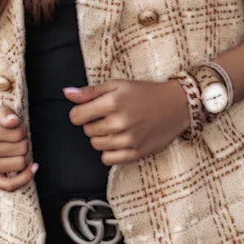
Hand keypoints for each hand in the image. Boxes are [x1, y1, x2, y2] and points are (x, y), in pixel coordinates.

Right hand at [0, 105, 37, 191]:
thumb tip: (13, 121)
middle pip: (21, 149)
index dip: (23, 130)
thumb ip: (7, 114)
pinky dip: (26, 177)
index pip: (18, 134)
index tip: (17, 128)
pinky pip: (11, 185)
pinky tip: (33, 167)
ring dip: (25, 155)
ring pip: (20, 164)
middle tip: (17, 139)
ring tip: (17, 149)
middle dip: (25, 142)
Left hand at [63, 79, 190, 165]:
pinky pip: (108, 159)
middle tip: (110, 115)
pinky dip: (110, 151)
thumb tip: (66, 93)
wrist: (177, 105)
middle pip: (86, 131)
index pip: (76, 117)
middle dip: (93, 123)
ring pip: (96, 145)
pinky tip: (120, 140)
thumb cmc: (146, 92)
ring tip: (117, 126)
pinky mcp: (136, 153)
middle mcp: (120, 122)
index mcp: (113, 102)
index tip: (90, 110)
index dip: (80, 113)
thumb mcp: (118, 84)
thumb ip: (90, 91)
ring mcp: (129, 140)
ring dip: (102, 137)